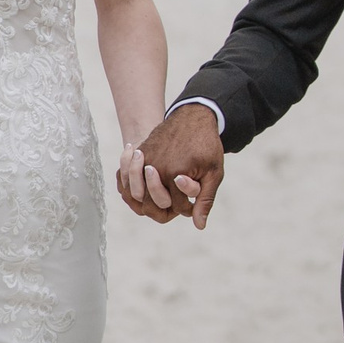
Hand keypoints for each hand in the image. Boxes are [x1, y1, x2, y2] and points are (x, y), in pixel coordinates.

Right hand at [116, 102, 225, 228]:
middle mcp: (156, 168)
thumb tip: (199, 226)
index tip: (194, 200)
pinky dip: (134, 184)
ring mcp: (146, 159)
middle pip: (153, 203)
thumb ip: (205, 200)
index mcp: (175, 174)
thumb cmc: (206, 146)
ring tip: (162, 194)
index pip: (177, 206)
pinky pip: (130, 177)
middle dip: (166, 206)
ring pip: (138, 193)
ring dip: (148, 197)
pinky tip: (147, 184)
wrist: (193, 117)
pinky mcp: (141, 152)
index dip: (187, 208)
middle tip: (177, 200)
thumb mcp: (213, 172)